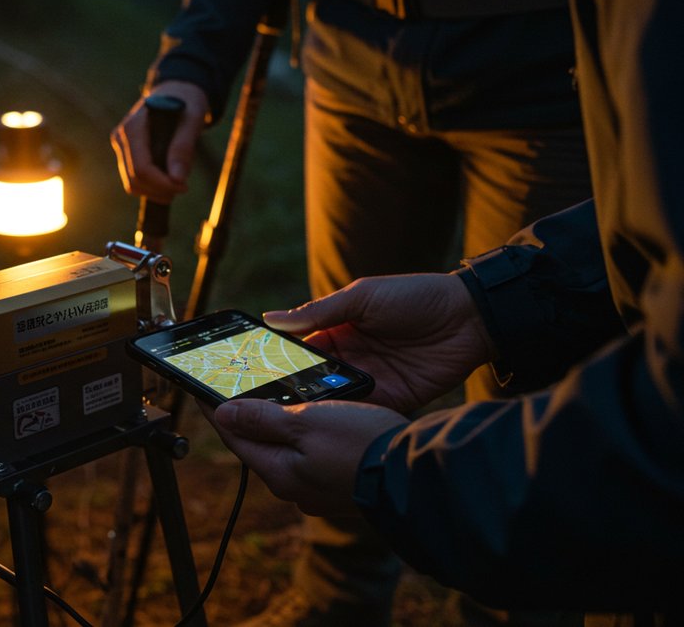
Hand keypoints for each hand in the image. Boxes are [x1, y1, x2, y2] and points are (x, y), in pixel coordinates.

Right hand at [110, 80, 209, 203]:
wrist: (176, 91)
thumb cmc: (186, 102)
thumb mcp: (192, 119)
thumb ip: (183, 147)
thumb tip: (177, 179)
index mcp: (133, 127)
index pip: (141, 168)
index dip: (162, 184)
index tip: (184, 187)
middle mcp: (121, 137)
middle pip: (134, 180)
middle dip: (159, 190)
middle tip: (183, 187)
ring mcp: (120, 146)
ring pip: (132, 184)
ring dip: (155, 191)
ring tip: (177, 183)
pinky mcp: (126, 153)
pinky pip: (134, 179)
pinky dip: (152, 185)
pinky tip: (169, 177)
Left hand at [210, 399, 407, 516]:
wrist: (416, 475)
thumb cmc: (360, 446)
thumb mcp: (306, 422)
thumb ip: (262, 419)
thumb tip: (223, 415)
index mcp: (279, 472)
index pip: (234, 436)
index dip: (216, 409)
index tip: (201, 389)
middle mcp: (295, 487)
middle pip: (260, 444)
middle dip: (248, 416)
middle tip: (236, 388)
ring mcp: (319, 489)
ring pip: (288, 450)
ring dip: (280, 424)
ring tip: (274, 397)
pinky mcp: (341, 485)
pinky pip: (313, 455)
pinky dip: (307, 434)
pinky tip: (315, 417)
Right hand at [266, 274, 496, 412]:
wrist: (471, 316)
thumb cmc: (415, 297)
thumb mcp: (362, 298)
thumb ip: (318, 312)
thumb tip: (271, 319)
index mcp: (338, 330)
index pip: (298, 350)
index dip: (275, 361)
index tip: (249, 373)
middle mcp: (350, 358)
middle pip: (311, 379)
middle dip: (289, 390)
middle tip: (261, 403)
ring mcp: (370, 380)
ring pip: (333, 399)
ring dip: (315, 406)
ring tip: (287, 417)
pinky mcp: (393, 399)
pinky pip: (363, 412)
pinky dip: (347, 417)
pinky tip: (326, 424)